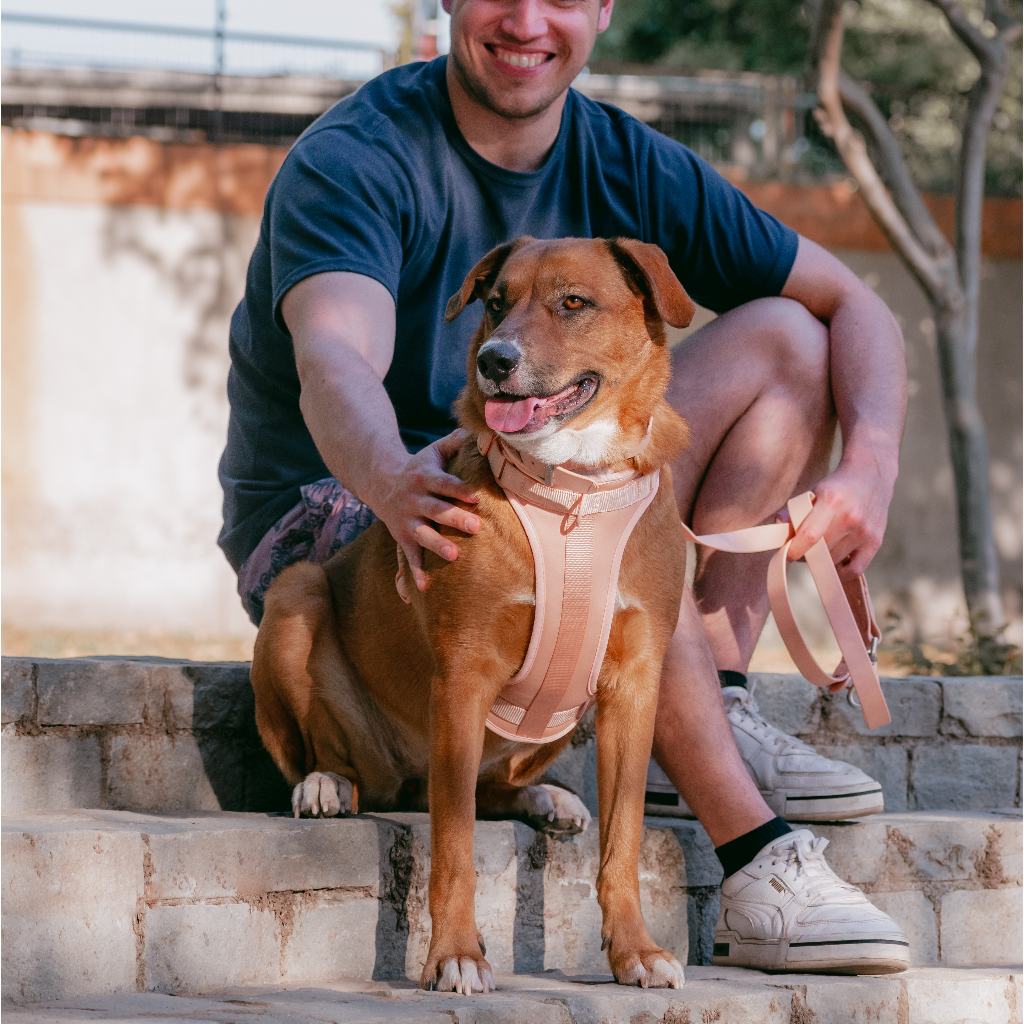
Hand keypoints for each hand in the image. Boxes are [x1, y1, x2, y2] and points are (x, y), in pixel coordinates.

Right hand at [374, 429, 480, 591]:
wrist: (378, 481)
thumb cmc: (417, 467)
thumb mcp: (432, 452)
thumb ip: (453, 442)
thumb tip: (475, 429)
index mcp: (424, 477)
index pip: (444, 483)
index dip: (459, 489)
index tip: (476, 497)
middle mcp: (415, 500)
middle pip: (436, 510)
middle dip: (455, 518)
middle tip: (476, 527)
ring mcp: (407, 520)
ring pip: (423, 534)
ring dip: (437, 545)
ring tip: (455, 555)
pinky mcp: (402, 537)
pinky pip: (409, 557)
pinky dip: (415, 573)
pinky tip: (424, 588)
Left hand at [785, 459, 892, 578]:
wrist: (871, 475)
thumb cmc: (837, 487)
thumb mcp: (814, 490)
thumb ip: (794, 510)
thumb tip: (778, 527)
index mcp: (833, 500)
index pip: (810, 535)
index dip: (795, 549)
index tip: (786, 554)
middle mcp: (852, 516)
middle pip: (821, 550)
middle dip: (805, 554)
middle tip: (800, 550)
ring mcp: (865, 530)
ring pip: (834, 560)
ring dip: (821, 561)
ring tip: (817, 551)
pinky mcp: (876, 541)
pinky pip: (855, 570)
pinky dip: (840, 572)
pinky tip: (833, 562)